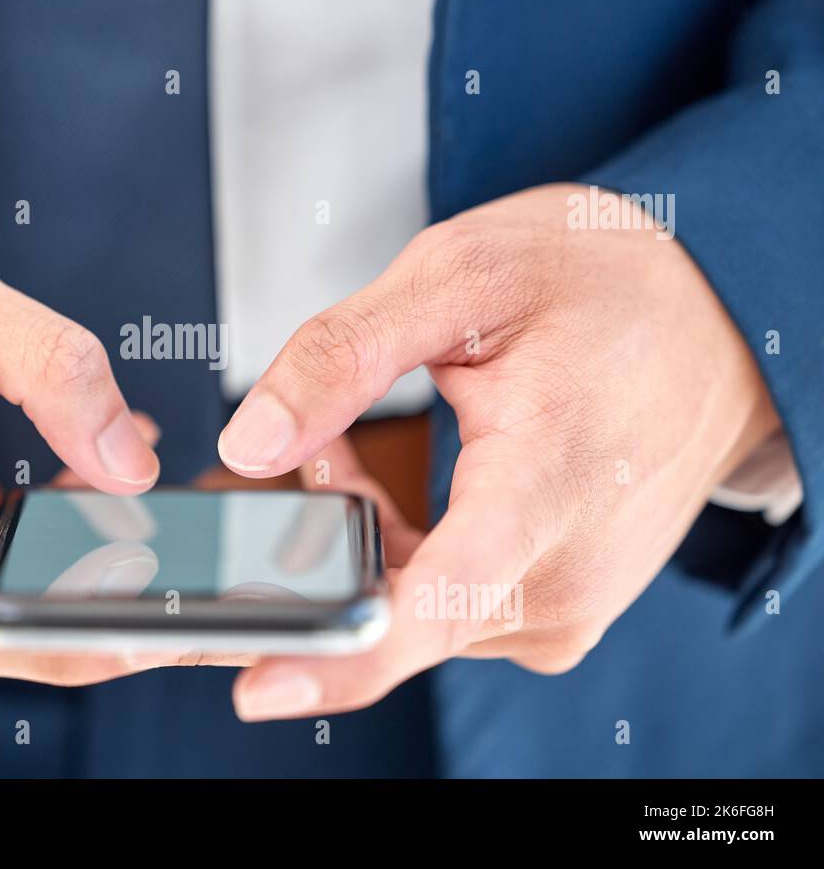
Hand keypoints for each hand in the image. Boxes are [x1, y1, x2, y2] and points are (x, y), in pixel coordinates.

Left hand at [219, 183, 780, 719]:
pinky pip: (441, 606)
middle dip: (320, 541)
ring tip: (363, 444)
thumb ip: (345, 358)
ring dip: (359, 539)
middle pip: (395, 608)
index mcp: (547, 487)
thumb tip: (249, 443)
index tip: (260, 685)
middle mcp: (562, 575)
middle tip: (319, 442)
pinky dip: (398, 555)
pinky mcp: (552, 613)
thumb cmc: (605, 292)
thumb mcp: (461, 277)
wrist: (713, 327)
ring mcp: (561, 606)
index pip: (437, 603)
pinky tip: (398, 489)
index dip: (342, 655)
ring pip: (407, 609)